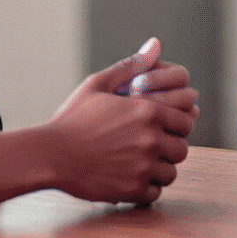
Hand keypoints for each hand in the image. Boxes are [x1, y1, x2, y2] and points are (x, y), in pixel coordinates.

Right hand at [47, 43, 192, 204]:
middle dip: (168, 148)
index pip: (185, 122)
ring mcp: (143, 167)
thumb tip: (156, 44)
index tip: (158, 127)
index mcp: (147, 112)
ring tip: (137, 161)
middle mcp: (150, 140)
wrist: (52, 153)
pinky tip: (128, 176)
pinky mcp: (133, 190)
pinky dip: (145, 187)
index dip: (174, 125)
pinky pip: (154, 192)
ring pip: (170, 173)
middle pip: (181, 149)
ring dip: (158, 169)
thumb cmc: (74, 116)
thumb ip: (131, 65)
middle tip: (147, 145)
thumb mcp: (98, 84)